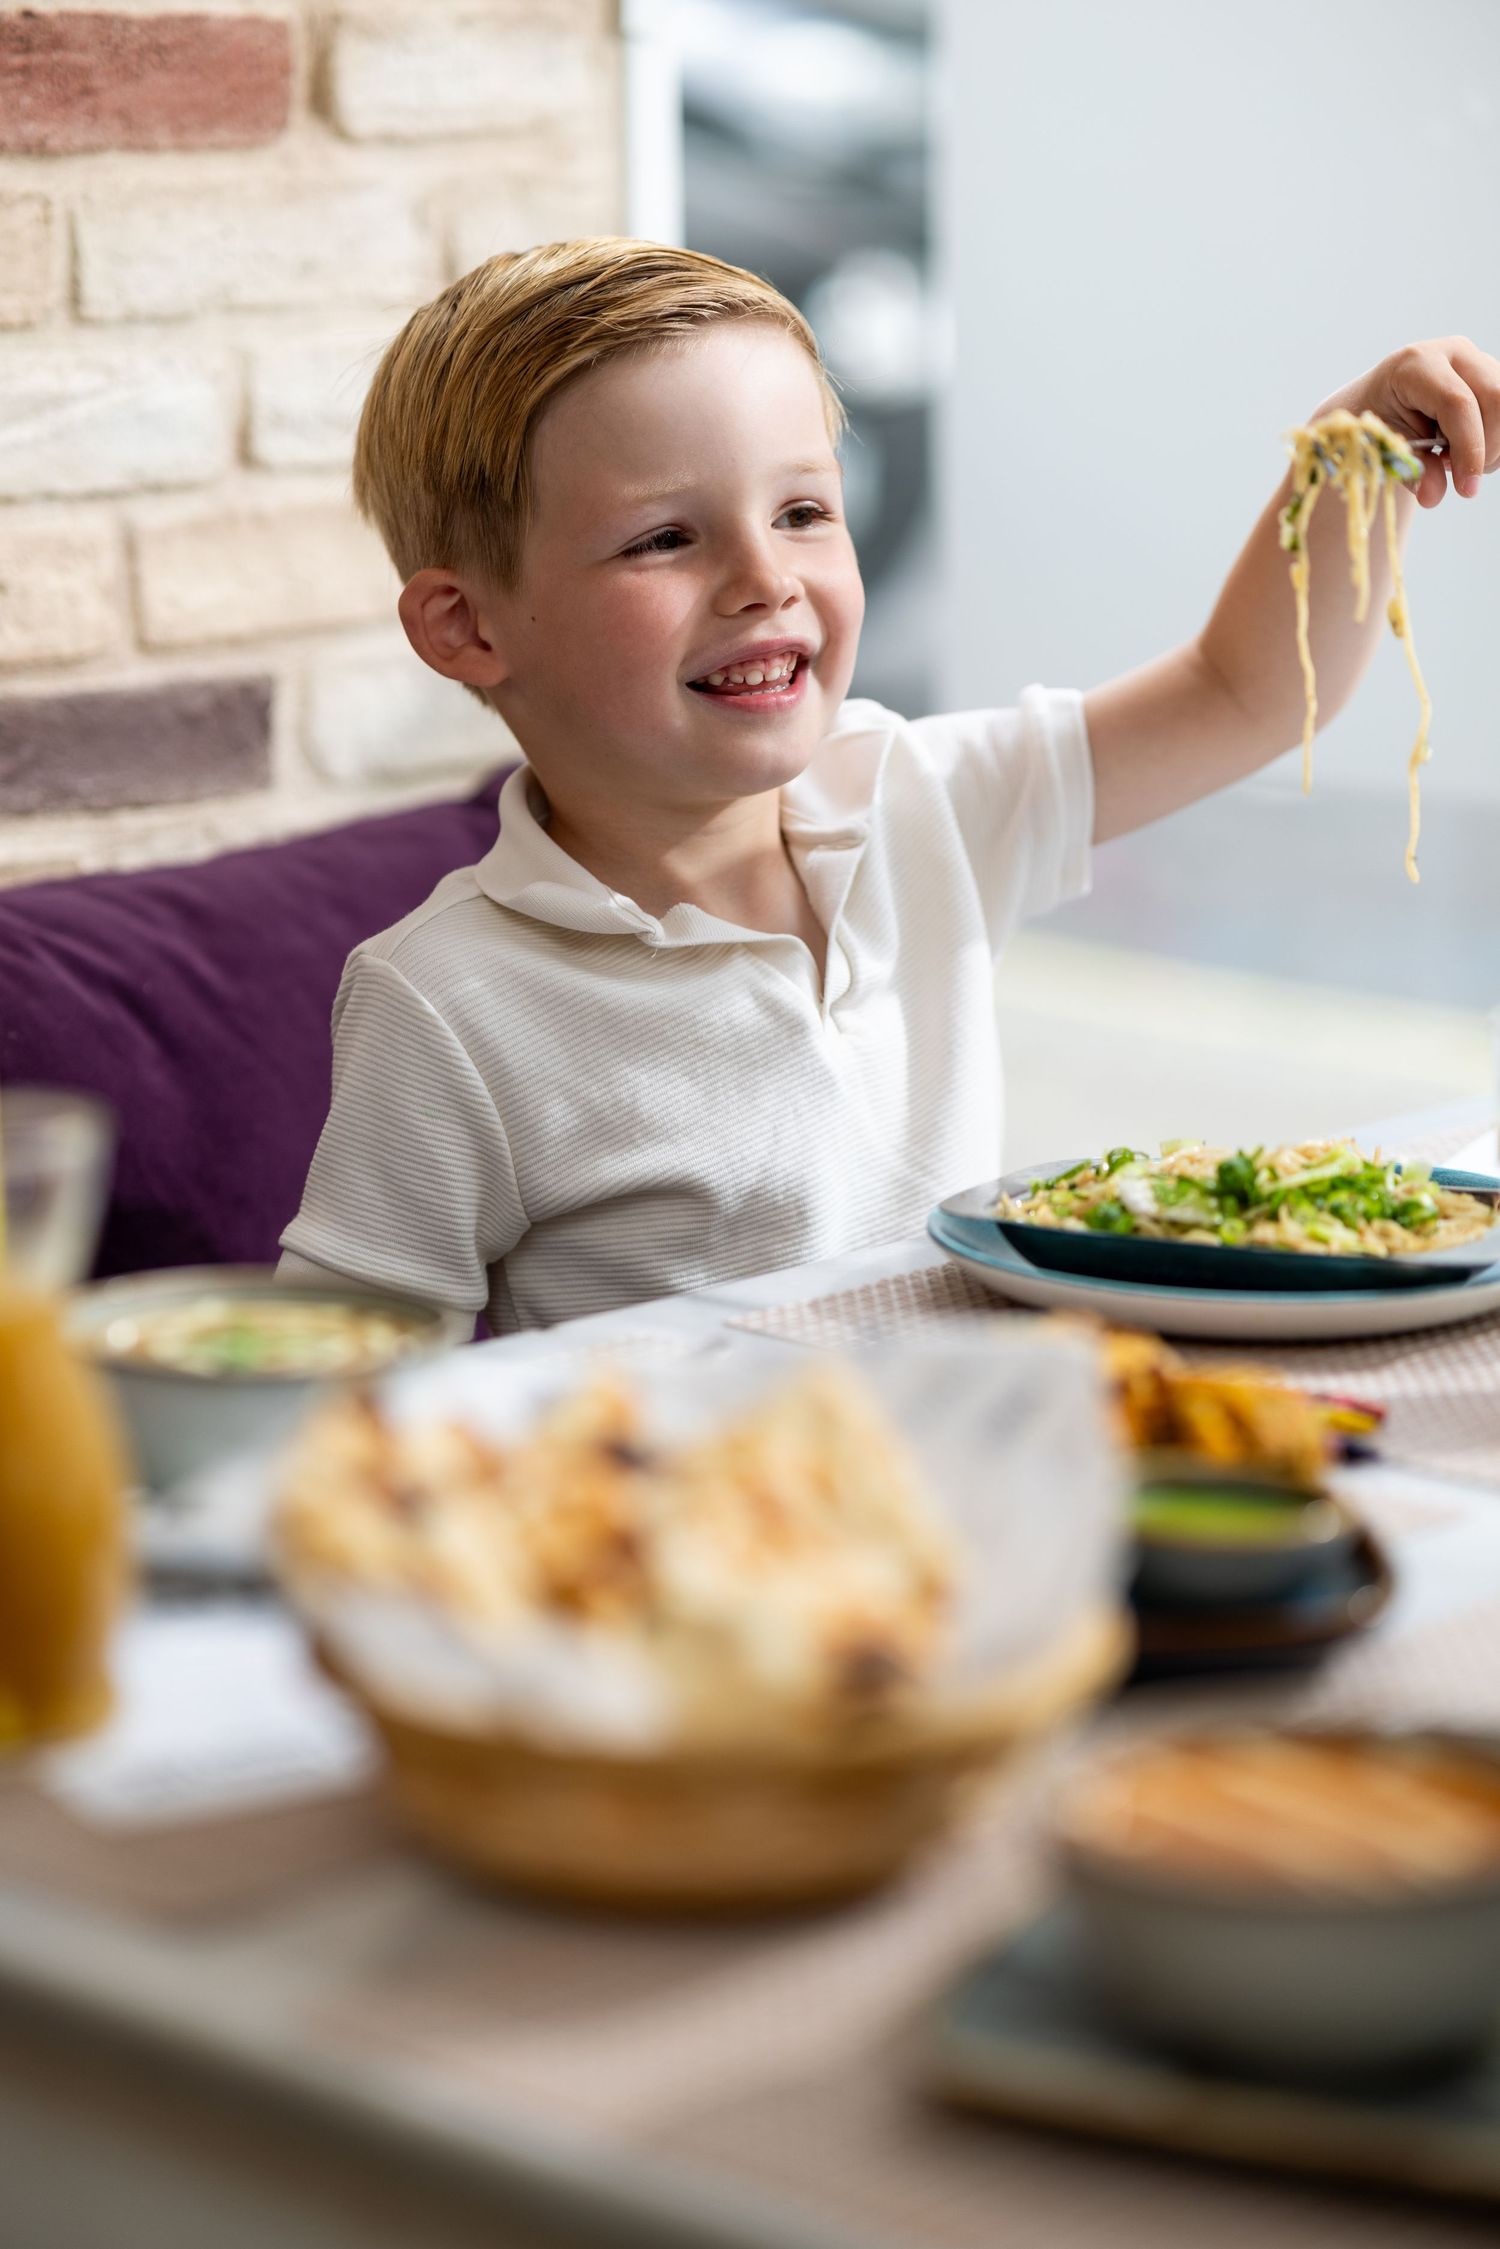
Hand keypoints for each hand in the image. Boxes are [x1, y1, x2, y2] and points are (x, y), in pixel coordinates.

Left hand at [1320, 336, 1499, 508]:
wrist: (1378, 405)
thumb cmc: (1375, 426)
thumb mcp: (1383, 448)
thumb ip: (1411, 469)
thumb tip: (1433, 495)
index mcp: (1417, 364)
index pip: (1458, 403)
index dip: (1469, 449)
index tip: (1465, 489)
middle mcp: (1454, 354)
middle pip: (1496, 399)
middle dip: (1486, 448)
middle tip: (1458, 476)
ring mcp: (1478, 361)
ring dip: (1492, 445)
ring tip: (1454, 457)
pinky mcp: (1492, 376)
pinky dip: (1495, 440)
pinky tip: (1467, 447)